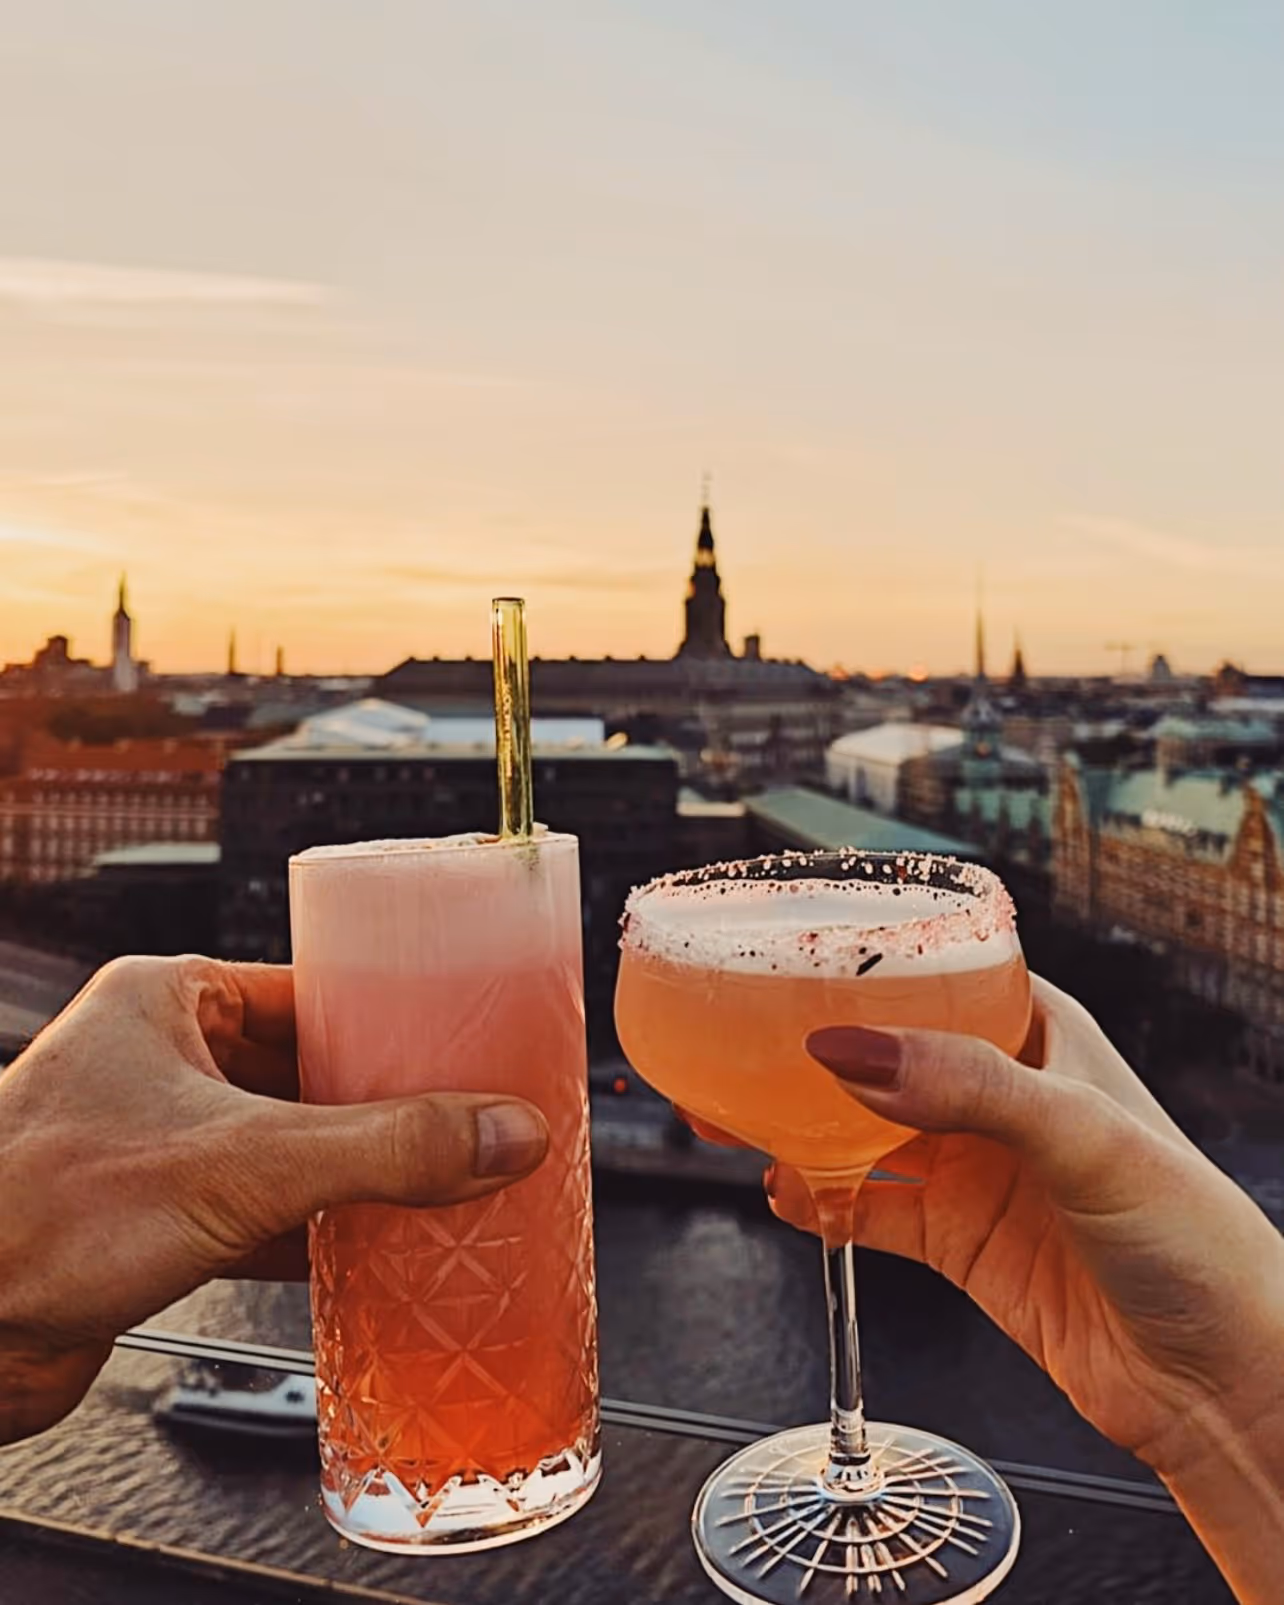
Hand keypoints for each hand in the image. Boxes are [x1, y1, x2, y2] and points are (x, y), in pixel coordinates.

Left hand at [0, 955, 547, 1445]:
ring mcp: (157, 1145)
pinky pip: (260, 1213)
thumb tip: (496, 1131)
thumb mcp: (247, 1160)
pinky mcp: (154, 1222)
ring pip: (287, 1147)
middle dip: (383, 1104)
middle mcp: (161, 1065)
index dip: (389, 1013)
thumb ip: (385, 1147)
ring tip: (435, 1183)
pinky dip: (315, 1232)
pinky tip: (368, 1250)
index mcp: (168, 1002)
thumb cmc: (31, 1210)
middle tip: (460, 1118)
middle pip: (308, 1072)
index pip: (310, 987)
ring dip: (355, 1173)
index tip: (454, 1036)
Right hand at [786, 976, 1283, 1604]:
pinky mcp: (960, 1240)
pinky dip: (821, 1201)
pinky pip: (870, 1209)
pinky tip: (784, 1193)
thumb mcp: (1079, 1134)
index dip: (861, 969)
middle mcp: (998, 1095)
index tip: (783, 964)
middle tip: (731, 1046)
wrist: (1217, 1381)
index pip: (935, 975)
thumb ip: (964, 1086)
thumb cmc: (1196, 1237)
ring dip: (797, 1127)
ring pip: (862, 1133)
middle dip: (806, 1054)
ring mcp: (975, 1169)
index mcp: (1038, 1035)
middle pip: (880, 1057)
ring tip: (731, 1119)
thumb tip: (848, 1049)